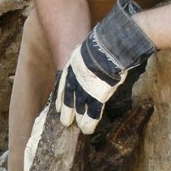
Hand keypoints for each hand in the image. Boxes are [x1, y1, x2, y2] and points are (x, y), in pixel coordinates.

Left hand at [56, 0, 155, 133]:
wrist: (111, 43)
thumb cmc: (105, 41)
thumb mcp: (89, 47)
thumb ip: (87, 58)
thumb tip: (93, 60)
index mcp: (72, 65)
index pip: (64, 85)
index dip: (61, 97)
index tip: (58, 107)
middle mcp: (75, 77)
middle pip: (69, 99)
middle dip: (67, 112)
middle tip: (65, 122)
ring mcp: (85, 86)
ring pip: (78, 108)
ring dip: (77, 119)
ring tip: (76, 127)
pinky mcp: (97, 94)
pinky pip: (92, 112)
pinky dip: (90, 122)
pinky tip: (88, 129)